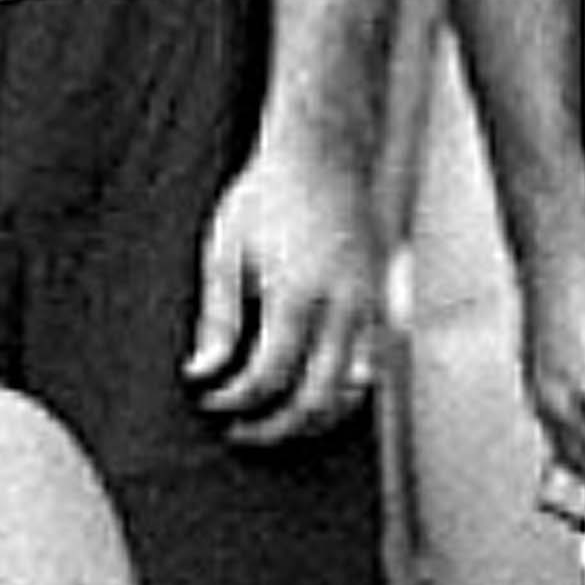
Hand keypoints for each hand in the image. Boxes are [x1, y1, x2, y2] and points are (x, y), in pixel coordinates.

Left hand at [183, 149, 391, 441]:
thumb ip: (216, 319)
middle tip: (236, 431)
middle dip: (272, 427)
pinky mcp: (381, 304)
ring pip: (351, 394)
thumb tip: (203, 373)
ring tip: (271, 422)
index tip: (207, 400)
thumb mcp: (225, 251)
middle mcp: (343, 308)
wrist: (323, 154)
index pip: (268, 376)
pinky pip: (369, 370)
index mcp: (297, 294)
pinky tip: (309, 396)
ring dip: (311, 420)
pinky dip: (341, 395)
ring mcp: (370, 308)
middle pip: (315, 400)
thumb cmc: (267, 196)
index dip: (234, 400)